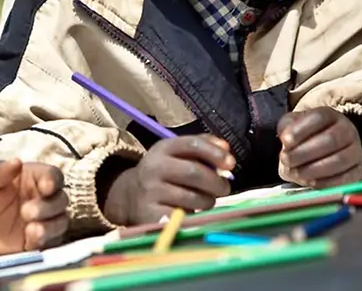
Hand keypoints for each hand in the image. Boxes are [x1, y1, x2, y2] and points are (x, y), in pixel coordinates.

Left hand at [0, 159, 67, 255]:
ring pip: (60, 223)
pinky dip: (43, 243)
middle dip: (49, 207)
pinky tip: (29, 242)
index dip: (53, 180)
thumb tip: (16, 162)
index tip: (46, 187)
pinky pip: (49, 244)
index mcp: (31, 177)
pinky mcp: (34, 242)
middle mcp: (40, 198)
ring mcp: (40, 221)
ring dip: (50, 227)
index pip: (53, 175)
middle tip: (26, 212)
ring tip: (31, 231)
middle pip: (60, 200)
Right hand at [102, 135, 233, 225]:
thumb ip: (202, 147)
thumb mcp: (177, 155)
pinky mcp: (151, 215)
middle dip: (217, 182)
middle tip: (224, 189)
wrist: (129, 196)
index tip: (231, 163)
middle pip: (195, 172)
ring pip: (194, 198)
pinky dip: (195, 216)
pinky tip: (191, 213)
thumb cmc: (164, 173)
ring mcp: (151, 192)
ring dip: (208, 201)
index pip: (192, 144)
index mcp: (162, 148)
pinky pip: (185, 217)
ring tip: (205, 200)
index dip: (215, 153)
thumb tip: (226, 148)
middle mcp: (154, 167)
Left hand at [278, 107, 361, 187]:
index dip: (300, 129)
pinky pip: (346, 179)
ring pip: (339, 160)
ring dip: (313, 169)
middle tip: (286, 160)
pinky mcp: (358, 173)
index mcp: (330, 115)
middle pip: (330, 140)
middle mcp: (348, 131)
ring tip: (295, 173)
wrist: (320, 151)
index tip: (285, 141)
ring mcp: (356, 152)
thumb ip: (287, 129)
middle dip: (304, 152)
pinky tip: (310, 183)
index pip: (318, 117)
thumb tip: (287, 141)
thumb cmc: (303, 137)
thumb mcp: (292, 126)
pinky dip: (326, 183)